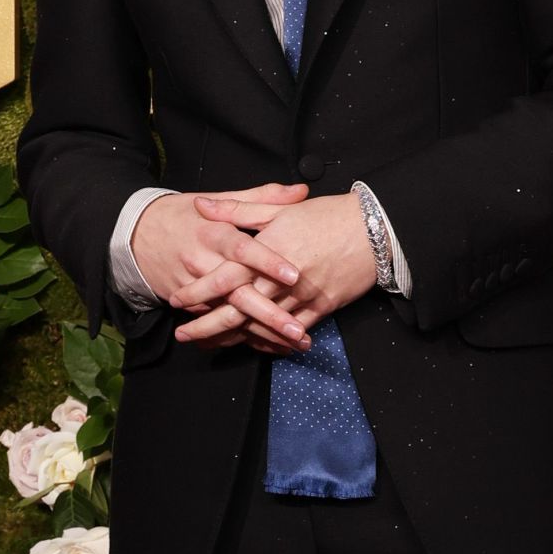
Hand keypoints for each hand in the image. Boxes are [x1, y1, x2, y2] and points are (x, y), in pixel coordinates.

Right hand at [130, 183, 310, 350]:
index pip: (244, 249)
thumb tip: (301, 192)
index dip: (268, 263)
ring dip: (261, 334)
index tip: (294, 276)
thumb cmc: (182, 215)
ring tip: (291, 346)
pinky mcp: (188, 304)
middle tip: (297, 330)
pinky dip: (241, 338)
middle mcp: (204, 262)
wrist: (135, 234)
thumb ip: (261, 197)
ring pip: (229, 316)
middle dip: (269, 315)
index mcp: (214, 232)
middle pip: (239, 293)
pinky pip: (216, 325)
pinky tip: (269, 347)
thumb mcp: (217, 198)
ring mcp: (194, 288)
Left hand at [176, 190, 377, 350]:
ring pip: (262, 326)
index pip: (225, 276)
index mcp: (268, 251)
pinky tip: (255, 346)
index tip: (178, 300)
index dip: (199, 291)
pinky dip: (272, 342)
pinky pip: (292, 332)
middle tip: (183, 336)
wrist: (374, 230)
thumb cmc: (325, 216)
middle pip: (237, 310)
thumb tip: (202, 207)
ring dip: (234, 338)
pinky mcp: (322, 308)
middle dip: (207, 326)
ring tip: (211, 345)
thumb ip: (238, 210)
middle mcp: (282, 279)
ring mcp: (302, 297)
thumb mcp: (279, 208)